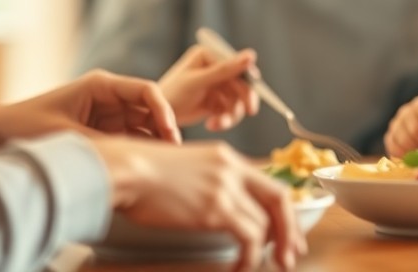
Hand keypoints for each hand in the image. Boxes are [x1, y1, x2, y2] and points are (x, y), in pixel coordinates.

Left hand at [0, 70, 179, 155]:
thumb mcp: (68, 137)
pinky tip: (145, 172)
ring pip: (142, 129)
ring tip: (163, 168)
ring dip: (152, 145)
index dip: (164, 112)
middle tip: (175, 158)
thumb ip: (102, 146)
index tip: (172, 135)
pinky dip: (138, 154)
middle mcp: (108, 98)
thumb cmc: (26, 126)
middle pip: (149, 111)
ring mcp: (106, 117)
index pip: (146, 92)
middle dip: (164, 132)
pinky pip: (128, 142)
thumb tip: (132, 160)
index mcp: (101, 86)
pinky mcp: (101, 135)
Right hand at [94, 137, 306, 271]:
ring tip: (266, 266)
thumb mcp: (183, 167)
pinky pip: (249, 238)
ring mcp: (225, 188)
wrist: (125, 169)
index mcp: (225, 157)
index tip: (284, 230)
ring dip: (270, 249)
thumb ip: (206, 181)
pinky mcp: (216, 208)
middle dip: (290, 229)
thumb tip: (215, 208)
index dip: (281, 210)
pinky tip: (240, 268)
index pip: (267, 183)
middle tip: (292, 253)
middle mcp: (231, 169)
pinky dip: (250, 257)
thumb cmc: (140, 172)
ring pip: (266, 223)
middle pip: (279, 199)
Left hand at [158, 45, 258, 129]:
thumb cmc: (172, 95)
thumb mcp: (198, 82)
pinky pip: (230, 110)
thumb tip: (252, 54)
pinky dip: (224, 119)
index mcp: (208, 55)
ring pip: (237, 99)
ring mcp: (215, 85)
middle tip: (250, 112)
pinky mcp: (216, 101)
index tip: (251, 100)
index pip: (236, 64)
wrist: (156, 120)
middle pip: (240, 82)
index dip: (247, 81)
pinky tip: (212, 125)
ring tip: (218, 123)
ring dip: (232, 113)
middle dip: (243, 100)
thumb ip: (224, 69)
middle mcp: (214, 67)